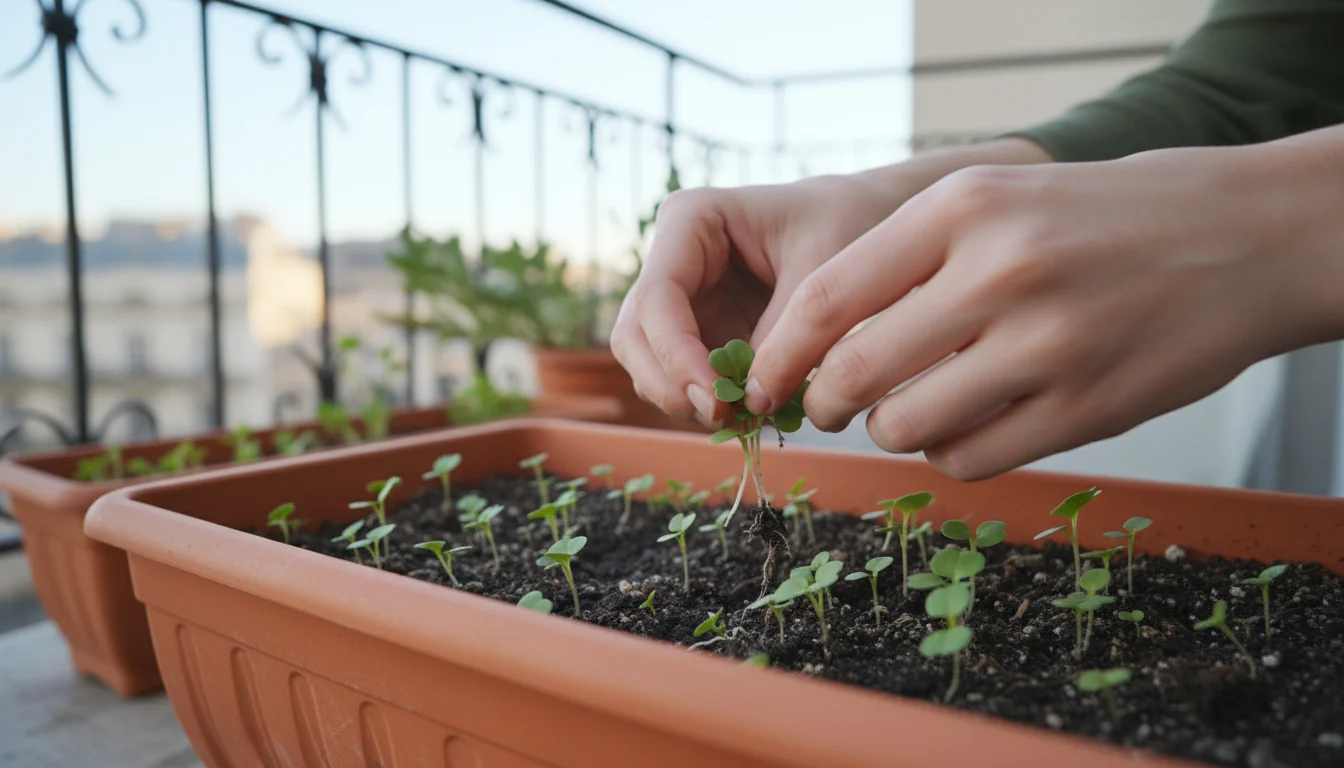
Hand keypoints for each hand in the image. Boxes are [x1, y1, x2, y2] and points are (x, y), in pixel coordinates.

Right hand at [612, 139, 1051, 424]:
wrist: (872, 220)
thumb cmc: (853, 223)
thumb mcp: (829, 270)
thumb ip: (788, 332)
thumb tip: (752, 402)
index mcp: (692, 220)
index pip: (658, 298)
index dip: (677, 357)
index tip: (719, 401)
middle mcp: (674, 259)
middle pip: (635, 337)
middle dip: (672, 385)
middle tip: (726, 422)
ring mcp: (683, 300)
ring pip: (649, 365)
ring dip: (686, 401)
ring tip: (744, 422)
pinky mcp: (701, 333)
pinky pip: (684, 378)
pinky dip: (710, 404)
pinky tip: (752, 415)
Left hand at [748, 132, 1343, 479]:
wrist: (1236, 237)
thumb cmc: (1092, 219)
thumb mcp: (994, 199)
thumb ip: (904, 260)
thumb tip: (808, 344)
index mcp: (963, 207)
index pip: (828, 297)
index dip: (779, 353)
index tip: (762, 380)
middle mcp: (1001, 271)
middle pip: (855, 372)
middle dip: (822, 404)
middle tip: (827, 408)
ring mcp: (1048, 344)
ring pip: (906, 426)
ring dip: (890, 429)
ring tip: (913, 406)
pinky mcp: (1087, 407)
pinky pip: (969, 459)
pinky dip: (948, 453)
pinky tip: (969, 425)